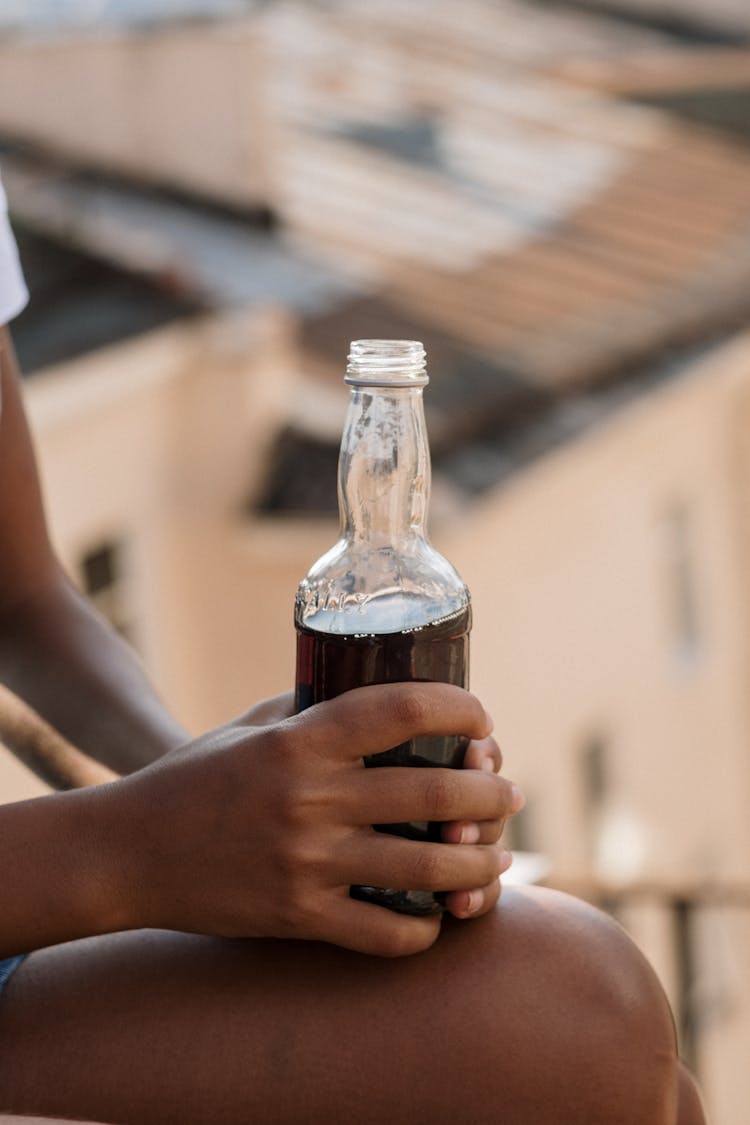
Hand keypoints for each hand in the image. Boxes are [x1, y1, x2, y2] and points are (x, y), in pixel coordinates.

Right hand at [101, 683, 521, 955]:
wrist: (127, 853)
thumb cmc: (193, 779)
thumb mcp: (249, 727)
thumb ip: (311, 709)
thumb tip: (377, 699)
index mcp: (300, 739)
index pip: (402, 708)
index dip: (459, 709)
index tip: (482, 718)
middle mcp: (309, 797)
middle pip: (433, 790)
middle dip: (490, 792)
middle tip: (509, 795)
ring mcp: (305, 861)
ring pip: (424, 867)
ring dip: (478, 863)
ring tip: (496, 858)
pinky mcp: (296, 917)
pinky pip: (384, 934)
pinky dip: (425, 930)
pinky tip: (438, 918)